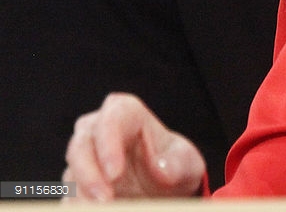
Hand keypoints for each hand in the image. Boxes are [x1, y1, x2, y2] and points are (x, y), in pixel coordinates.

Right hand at [62, 92, 205, 200]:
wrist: (162, 190)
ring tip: (106, 210)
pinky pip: (68, 197)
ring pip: (70, 174)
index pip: (112, 119)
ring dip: (83, 197)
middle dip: (89, 176)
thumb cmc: (173, 167)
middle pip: (81, 145)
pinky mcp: (74, 184)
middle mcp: (99, 130)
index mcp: (128, 114)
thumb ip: (176, 164)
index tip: (115, 174)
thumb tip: (160, 169)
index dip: (109, 145)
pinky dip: (79, 207)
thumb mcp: (186, 164)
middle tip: (105, 202)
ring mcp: (83, 157)